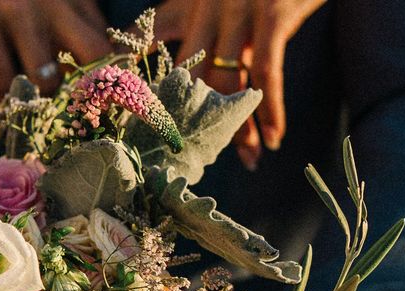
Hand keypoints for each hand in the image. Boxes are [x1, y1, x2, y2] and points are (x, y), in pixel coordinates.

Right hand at [0, 0, 111, 97]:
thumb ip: (73, 17)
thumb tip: (95, 61)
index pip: (107, 43)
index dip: (108, 74)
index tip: (103, 95)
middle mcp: (53, 2)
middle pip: (94, 57)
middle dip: (88, 87)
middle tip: (75, 106)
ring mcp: (17, 13)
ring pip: (47, 79)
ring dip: (42, 98)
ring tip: (35, 103)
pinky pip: (1, 78)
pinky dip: (5, 98)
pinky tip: (5, 102)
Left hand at [155, 0, 326, 168]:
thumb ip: (199, 22)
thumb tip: (198, 71)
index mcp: (189, 0)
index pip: (151, 41)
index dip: (140, 77)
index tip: (130, 116)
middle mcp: (206, 5)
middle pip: (193, 77)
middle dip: (197, 121)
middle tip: (203, 156)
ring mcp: (238, 11)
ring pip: (228, 82)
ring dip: (239, 127)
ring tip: (248, 160)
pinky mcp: (271, 16)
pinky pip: (266, 74)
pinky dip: (271, 111)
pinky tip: (273, 138)